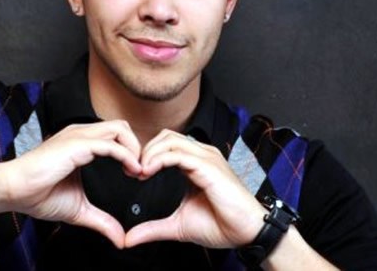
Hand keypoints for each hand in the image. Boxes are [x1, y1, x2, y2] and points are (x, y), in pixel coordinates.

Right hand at [0, 120, 140, 247]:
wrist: (13, 190)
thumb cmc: (38, 195)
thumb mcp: (78, 210)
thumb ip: (102, 221)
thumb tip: (120, 239)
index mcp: (82, 143)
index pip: (116, 135)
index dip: (132, 152)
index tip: (137, 175)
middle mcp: (82, 134)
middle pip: (122, 127)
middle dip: (138, 147)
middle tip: (141, 172)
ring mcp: (79, 136)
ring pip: (120, 129)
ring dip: (135, 149)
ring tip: (138, 172)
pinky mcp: (77, 145)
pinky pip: (111, 144)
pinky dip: (127, 156)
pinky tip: (132, 171)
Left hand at [124, 130, 266, 248]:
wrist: (246, 233)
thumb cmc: (221, 225)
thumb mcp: (178, 226)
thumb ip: (153, 228)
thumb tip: (129, 239)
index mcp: (196, 163)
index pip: (166, 144)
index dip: (146, 155)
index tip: (132, 174)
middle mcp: (202, 155)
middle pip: (166, 136)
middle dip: (144, 150)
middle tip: (132, 171)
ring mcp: (206, 158)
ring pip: (170, 140)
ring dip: (149, 153)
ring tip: (139, 172)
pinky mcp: (209, 166)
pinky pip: (178, 154)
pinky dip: (158, 159)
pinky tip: (148, 171)